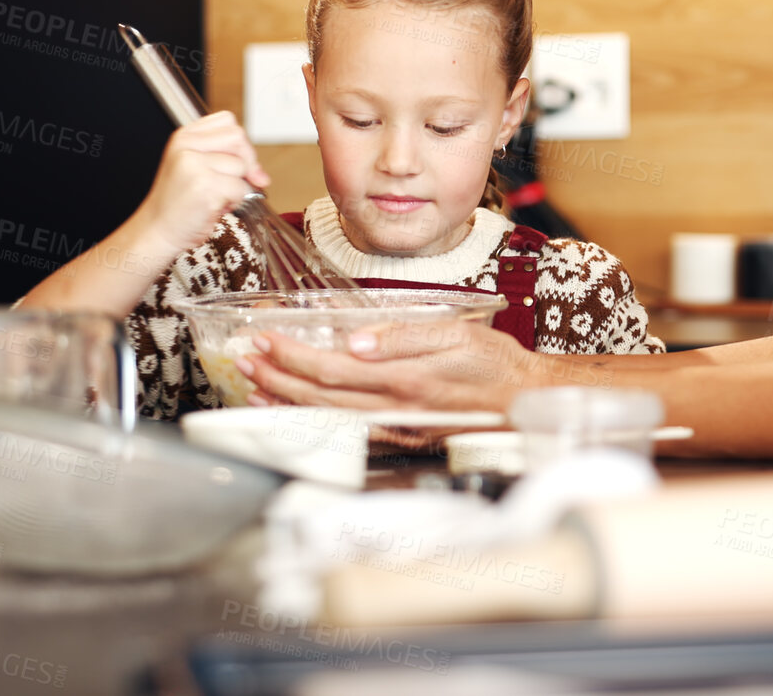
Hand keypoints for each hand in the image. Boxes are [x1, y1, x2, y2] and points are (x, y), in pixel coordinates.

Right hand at [127, 111, 270, 254]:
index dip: (240, 143)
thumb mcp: (195, 168)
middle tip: (234, 182)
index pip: (227, 121)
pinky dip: (235, 202)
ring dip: (238, 187)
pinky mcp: (205, 187)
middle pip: (238, 137)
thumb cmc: (178, 202)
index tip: (239, 162)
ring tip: (216, 197)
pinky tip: (215, 207)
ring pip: (242, 166)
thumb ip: (226, 158)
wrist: (157, 230)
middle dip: (246, 161)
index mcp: (184, 136)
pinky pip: (240, 189)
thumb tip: (261, 174)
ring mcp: (194, 165)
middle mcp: (186, 146)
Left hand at [238, 319, 576, 410]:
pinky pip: (349, 434)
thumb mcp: (458, 335)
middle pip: (320, 398)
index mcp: (405, 380)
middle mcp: (395, 410)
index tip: (264, 340)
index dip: (292, 356)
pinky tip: (300, 414)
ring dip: (288, 404)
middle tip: (246, 360)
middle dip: (277, 378)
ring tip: (257, 386)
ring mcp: (397, 430)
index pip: (331, 369)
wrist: (526, 404)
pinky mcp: (403, 439)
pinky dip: (317, 423)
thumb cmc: (497, 366)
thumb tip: (357, 342)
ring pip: (329, 420)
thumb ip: (405, 336)